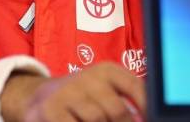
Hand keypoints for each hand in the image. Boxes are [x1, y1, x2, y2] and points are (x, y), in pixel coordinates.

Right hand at [0, 62, 144, 121]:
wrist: (39, 98)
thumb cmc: (82, 99)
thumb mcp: (104, 92)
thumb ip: (126, 101)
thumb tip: (145, 117)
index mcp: (106, 71)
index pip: (134, 86)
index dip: (146, 106)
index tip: (150, 120)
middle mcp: (87, 78)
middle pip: (117, 110)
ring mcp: (67, 94)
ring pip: (97, 120)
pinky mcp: (51, 110)